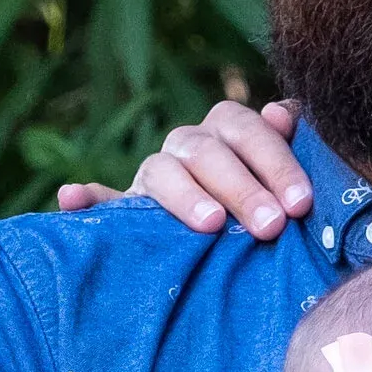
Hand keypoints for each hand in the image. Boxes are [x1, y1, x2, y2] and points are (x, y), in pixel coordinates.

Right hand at [55, 91, 313, 242]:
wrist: (232, 260)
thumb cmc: (272, 217)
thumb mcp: (289, 189)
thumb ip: (292, 152)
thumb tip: (286, 111)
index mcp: (228, 135)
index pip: (246, 129)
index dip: (275, 161)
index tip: (300, 205)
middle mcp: (188, 149)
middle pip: (207, 150)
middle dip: (242, 186)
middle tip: (271, 227)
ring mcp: (153, 179)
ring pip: (160, 170)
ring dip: (184, 195)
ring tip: (211, 224)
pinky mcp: (123, 213)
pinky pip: (98, 202)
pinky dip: (84, 198)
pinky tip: (71, 198)